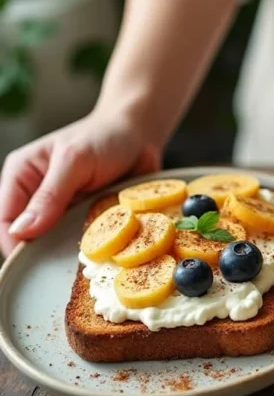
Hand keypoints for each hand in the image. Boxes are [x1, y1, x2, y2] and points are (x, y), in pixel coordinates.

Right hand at [0, 112, 162, 255]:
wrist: (139, 135)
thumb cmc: (104, 138)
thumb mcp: (75, 161)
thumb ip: (49, 195)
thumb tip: (22, 231)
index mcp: (21, 175)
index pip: (4, 218)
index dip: (15, 242)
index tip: (36, 260)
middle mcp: (36, 195)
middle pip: (28, 235)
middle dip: (45, 249)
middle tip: (66, 258)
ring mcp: (61, 208)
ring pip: (55, 241)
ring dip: (70, 248)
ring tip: (88, 251)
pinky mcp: (84, 216)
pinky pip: (81, 239)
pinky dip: (91, 244)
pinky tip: (104, 246)